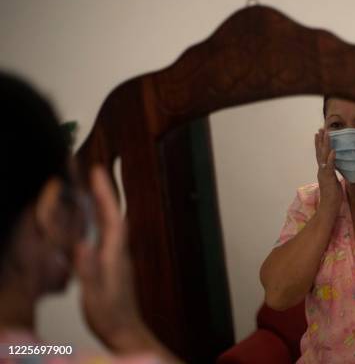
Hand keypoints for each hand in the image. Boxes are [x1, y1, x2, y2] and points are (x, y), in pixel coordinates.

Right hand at [74, 167, 159, 354]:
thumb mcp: (96, 294)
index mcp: (115, 254)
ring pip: (112, 222)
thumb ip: (90, 270)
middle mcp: (119, 251)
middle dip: (105, 191)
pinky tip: (92, 219)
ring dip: (103, 203)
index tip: (98, 172)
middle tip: (96, 170)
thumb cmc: (110, 315)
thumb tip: (83, 245)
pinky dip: (100, 219)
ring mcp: (118, 256)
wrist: (125, 330)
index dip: (105, 193)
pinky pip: (107, 232)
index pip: (112, 216)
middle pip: (113, 214)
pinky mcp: (114, 262)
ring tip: (93, 186)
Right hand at [315, 128, 342, 213]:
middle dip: (320, 140)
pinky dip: (331, 158)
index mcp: (323, 171)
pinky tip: (333, 150)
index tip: (320, 134)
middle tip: (320, 129)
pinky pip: (330, 166)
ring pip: (323, 156)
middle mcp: (321, 170)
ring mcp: (324, 173)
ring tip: (326, 134)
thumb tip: (335, 167)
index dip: (320, 144)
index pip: (321, 154)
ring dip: (325, 145)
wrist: (328, 207)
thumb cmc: (333, 196)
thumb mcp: (333, 181)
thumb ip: (332, 173)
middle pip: (320, 152)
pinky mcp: (328, 178)